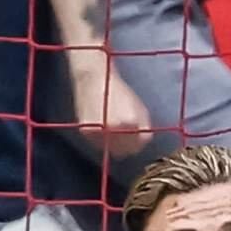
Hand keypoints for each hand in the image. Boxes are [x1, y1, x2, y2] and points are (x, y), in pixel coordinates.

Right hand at [63, 44, 156, 158]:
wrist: (93, 79)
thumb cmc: (118, 91)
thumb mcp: (139, 107)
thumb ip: (143, 127)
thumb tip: (142, 142)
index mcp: (131, 122)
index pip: (139, 145)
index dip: (139, 142)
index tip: (136, 139)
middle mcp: (115, 129)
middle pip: (125, 150)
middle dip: (127, 145)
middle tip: (125, 137)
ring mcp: (100, 132)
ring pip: (111, 149)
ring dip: (114, 144)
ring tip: (113, 130)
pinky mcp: (87, 132)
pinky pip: (98, 144)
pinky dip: (101, 139)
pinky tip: (103, 128)